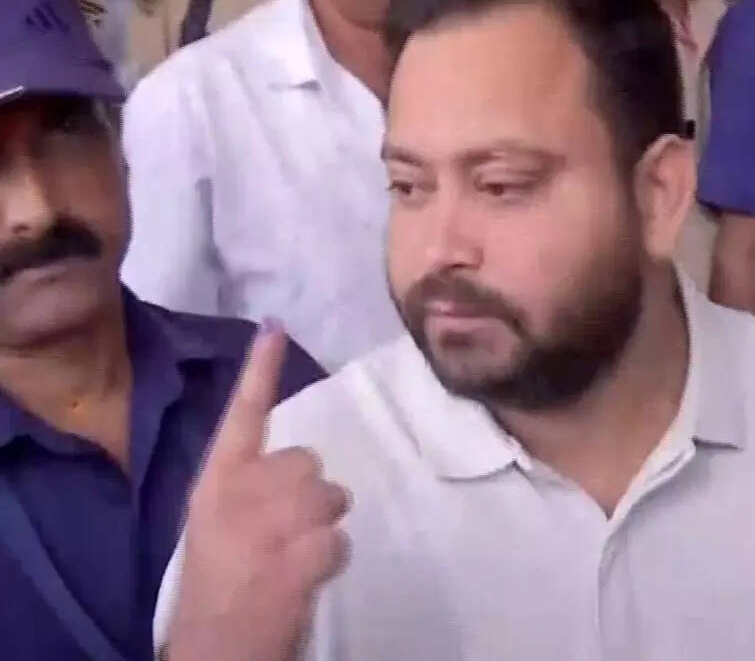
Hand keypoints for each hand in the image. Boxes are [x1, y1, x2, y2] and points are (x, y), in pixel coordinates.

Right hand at [167, 323, 350, 660]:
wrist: (214, 647)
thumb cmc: (214, 586)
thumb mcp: (213, 525)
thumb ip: (246, 489)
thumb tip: (295, 469)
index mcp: (214, 483)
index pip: (242, 414)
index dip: (261, 370)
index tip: (275, 327)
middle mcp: (241, 492)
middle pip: (308, 462)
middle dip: (308, 495)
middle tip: (283, 533)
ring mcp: (272, 522)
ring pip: (333, 497)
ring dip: (323, 527)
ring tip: (291, 557)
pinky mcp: (301, 554)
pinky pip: (340, 539)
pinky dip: (331, 561)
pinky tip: (302, 580)